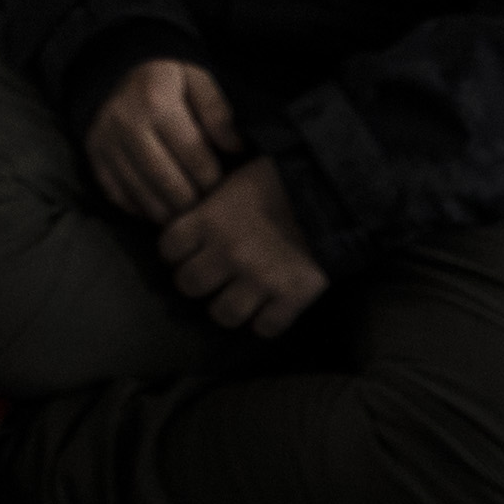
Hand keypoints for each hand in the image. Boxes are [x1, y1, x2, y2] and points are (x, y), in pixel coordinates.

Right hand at [87, 57, 241, 224]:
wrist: (115, 73)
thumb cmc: (166, 80)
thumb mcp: (197, 80)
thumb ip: (218, 112)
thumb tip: (236, 148)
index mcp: (156, 102)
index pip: (195, 158)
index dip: (215, 177)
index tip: (221, 181)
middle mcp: (126, 125)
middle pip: (172, 186)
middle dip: (196, 200)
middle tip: (206, 198)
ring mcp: (105, 145)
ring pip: (147, 201)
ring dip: (173, 210)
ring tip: (187, 203)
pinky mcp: (94, 160)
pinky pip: (122, 202)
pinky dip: (145, 210)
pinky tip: (161, 200)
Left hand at [156, 159, 329, 334]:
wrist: (335, 190)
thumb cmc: (283, 174)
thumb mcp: (237, 177)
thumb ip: (212, 201)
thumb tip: (193, 209)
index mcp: (209, 218)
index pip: (168, 248)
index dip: (175, 251)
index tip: (186, 250)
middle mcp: (227, 253)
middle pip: (188, 285)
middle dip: (196, 281)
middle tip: (210, 275)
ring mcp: (258, 279)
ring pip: (222, 315)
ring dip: (227, 306)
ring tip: (237, 297)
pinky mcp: (291, 298)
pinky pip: (265, 328)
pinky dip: (264, 323)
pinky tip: (267, 309)